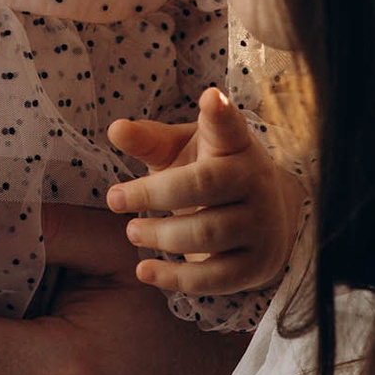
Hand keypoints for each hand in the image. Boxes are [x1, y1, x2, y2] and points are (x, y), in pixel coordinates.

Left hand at [106, 87, 302, 294]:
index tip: (211, 97)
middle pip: (204, 184)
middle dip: (153, 193)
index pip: (230, 126)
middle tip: (113, 198)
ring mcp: (260, 224)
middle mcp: (255, 180)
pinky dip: (173, 277)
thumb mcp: (181, 152)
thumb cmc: (208, 176)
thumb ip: (150, 140)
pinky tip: (144, 270)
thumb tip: (115, 129)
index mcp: (236, 145)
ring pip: (207, 232)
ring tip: (132, 231)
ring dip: (160, 235)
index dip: (221, 113)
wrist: (260, 222)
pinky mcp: (256, 265)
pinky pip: (214, 278)